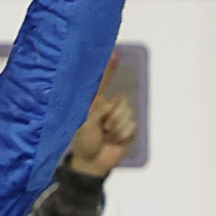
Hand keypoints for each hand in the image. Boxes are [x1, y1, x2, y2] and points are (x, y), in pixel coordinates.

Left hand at [68, 55, 136, 176]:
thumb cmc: (83, 142)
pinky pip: (132, 126)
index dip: (110, 68)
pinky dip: (123, 134)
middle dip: (112, 116)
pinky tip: (114, 141)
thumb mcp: (84, 123)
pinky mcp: (128, 129)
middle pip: (121, 101)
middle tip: (101, 128)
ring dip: (116, 127)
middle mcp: (109, 107)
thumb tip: (106, 99)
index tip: (115, 53)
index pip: (103, 83)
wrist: (93, 163)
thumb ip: (95, 109)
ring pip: (127, 113)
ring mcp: (119, 118)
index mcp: (95, 104)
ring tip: (106, 136)